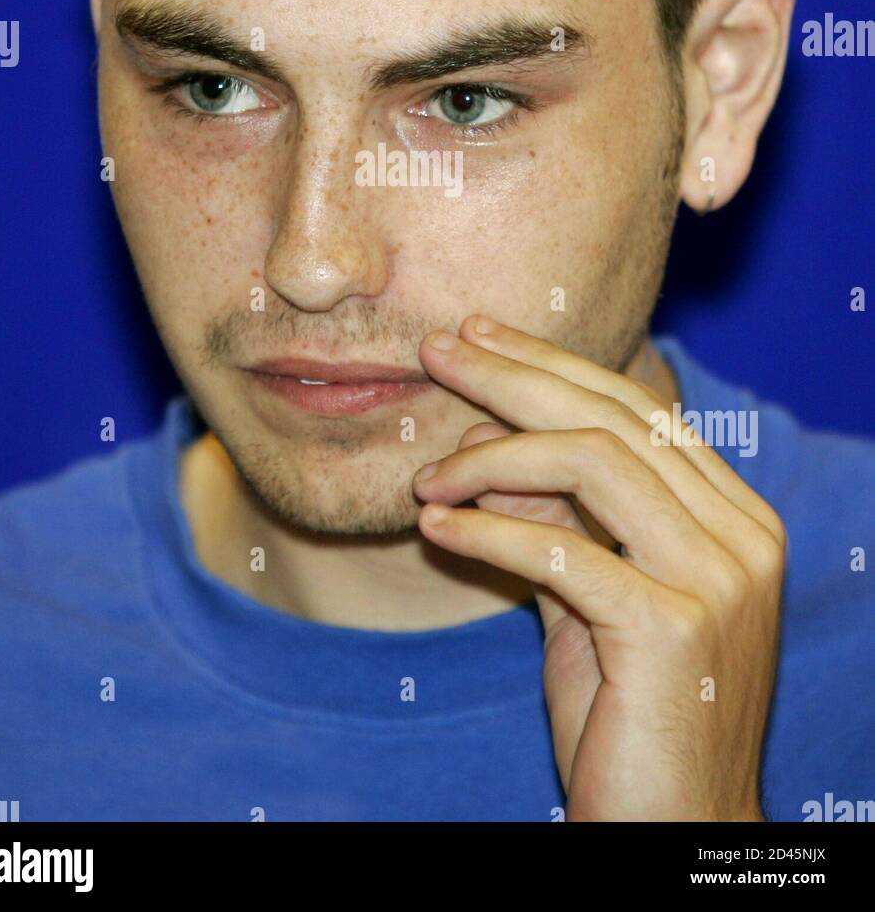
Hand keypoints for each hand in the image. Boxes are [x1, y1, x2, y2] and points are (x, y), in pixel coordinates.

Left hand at [413, 316, 785, 821]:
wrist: (673, 831)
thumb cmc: (627, 715)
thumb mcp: (584, 598)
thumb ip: (550, 517)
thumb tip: (481, 437)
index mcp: (734, 516)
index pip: (636, 408)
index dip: (551, 363)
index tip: (479, 335)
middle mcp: (742, 535)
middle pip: (613, 420)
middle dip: (513, 376)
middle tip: (437, 350)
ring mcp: (719, 580)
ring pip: (592, 465)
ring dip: (490, 459)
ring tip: (424, 477)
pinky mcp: (675, 630)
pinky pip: (562, 553)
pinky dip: (488, 533)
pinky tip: (434, 528)